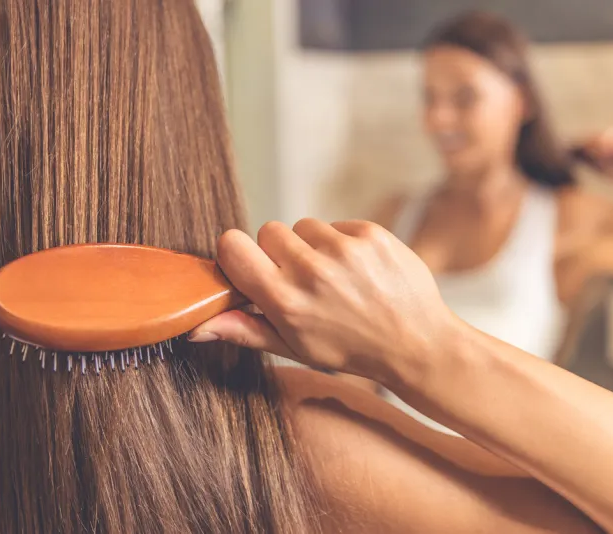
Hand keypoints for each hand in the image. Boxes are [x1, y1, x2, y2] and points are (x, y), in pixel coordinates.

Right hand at [189, 219, 457, 382]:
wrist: (416, 343)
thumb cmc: (350, 349)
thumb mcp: (294, 348)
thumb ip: (244, 330)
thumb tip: (196, 326)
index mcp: (285, 301)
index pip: (232, 246)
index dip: (236, 253)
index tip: (250, 267)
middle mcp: (311, 271)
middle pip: (267, 230)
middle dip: (278, 251)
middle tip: (301, 279)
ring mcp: (343, 250)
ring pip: (303, 226)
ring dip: (312, 246)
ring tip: (334, 277)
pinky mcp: (370, 234)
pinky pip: (336, 224)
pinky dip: (341, 242)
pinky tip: (357, 270)